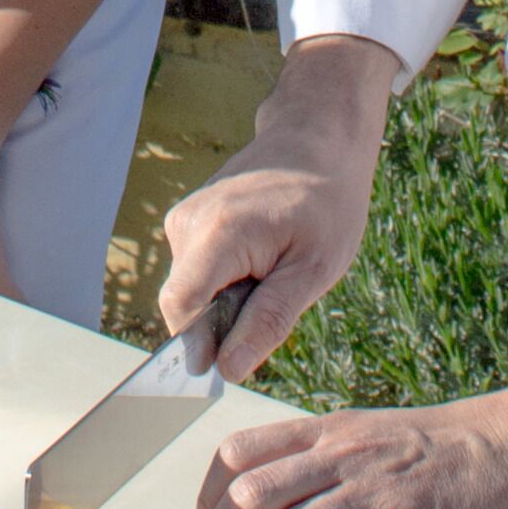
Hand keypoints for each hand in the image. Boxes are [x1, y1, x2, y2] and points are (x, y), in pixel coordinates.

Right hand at [156, 36, 397, 381]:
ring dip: (229, 298)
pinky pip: (199, 271)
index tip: (234, 362)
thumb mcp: (313, 272)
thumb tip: (227, 370)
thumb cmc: (327, 203)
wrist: (319, 138)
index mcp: (217, 233)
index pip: (180, 310)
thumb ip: (267, 321)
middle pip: (186, 305)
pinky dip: (227, 278)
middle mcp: (187, 223)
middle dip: (225, 320)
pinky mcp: (189, 219)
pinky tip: (262, 254)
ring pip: (193, 290)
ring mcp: (184, 218)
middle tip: (278, 293)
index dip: (198, 347)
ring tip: (274, 267)